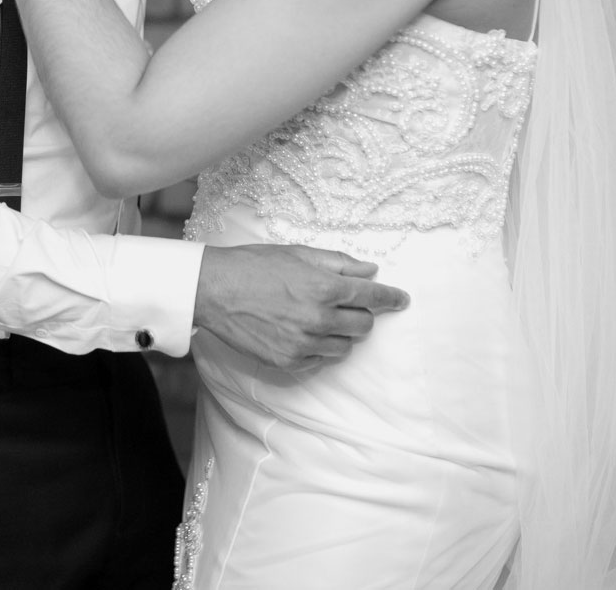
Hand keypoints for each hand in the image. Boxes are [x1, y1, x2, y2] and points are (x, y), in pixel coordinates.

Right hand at [192, 244, 409, 373]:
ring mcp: (304, 344)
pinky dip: (319, 347)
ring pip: (345, 346)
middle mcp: (318, 319)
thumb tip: (370, 269)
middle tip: (347, 303)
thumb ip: (338, 263)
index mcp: (324, 287)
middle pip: (364, 325)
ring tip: (319, 317)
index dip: (391, 297)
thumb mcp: (299, 254)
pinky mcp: (289, 361)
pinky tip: (301, 331)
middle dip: (362, 313)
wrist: (214, 290)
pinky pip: (320, 359)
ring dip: (341, 332)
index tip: (401, 299)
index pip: (372, 296)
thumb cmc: (254, 265)